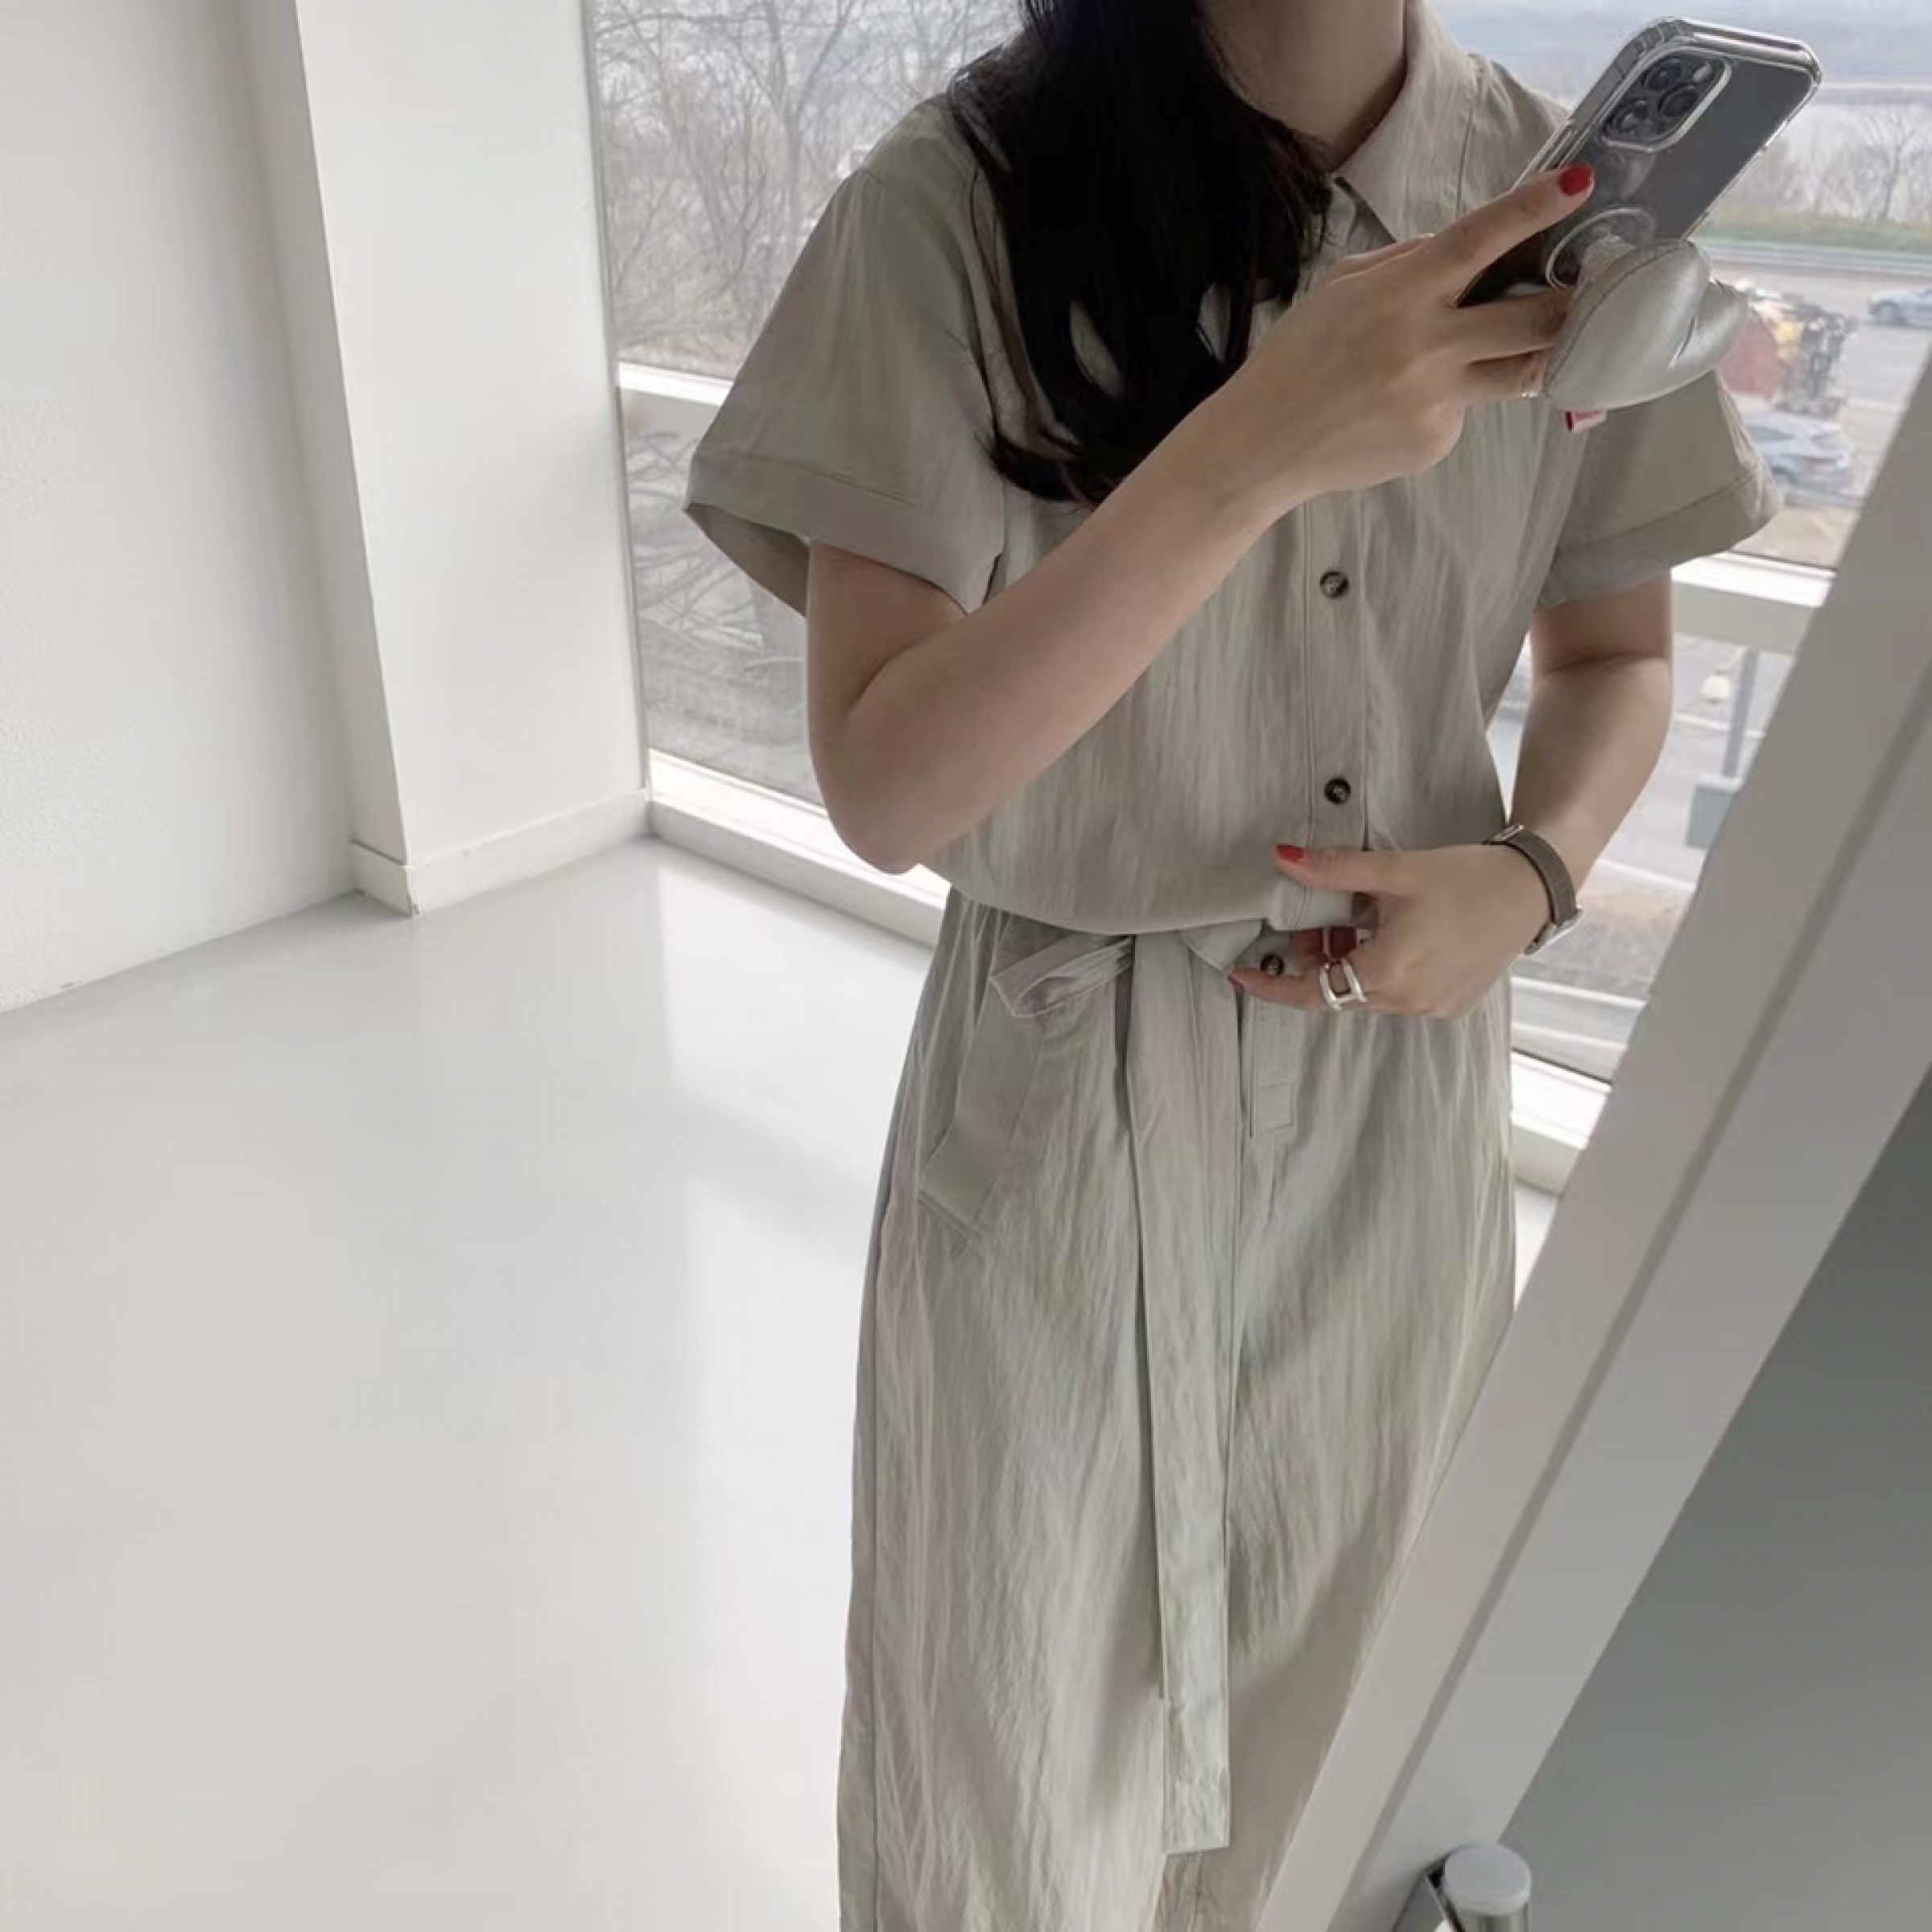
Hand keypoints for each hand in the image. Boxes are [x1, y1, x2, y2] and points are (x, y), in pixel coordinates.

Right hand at [1207, 165, 1592, 516]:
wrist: (1261, 445)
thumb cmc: (1297, 357)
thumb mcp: (1340, 287)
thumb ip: (1405, 263)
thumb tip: (1465, 251)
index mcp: (1402, 293)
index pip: (1482, 239)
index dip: (1536, 209)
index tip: (1581, 185)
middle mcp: (1428, 345)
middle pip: (1534, 319)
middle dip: (1572, 301)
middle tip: (1588, 289)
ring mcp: (1436, 400)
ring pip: (1519, 373)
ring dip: (1534, 353)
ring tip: (1521, 345)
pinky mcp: (1435, 442)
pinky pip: (1463, 412)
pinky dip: (1448, 402)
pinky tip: (1403, 408)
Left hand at [1230, 844, 1549, 1018]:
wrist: (1531, 889)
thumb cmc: (1466, 876)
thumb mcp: (1395, 870)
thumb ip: (1334, 870)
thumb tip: (1281, 858)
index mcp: (1391, 971)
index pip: (1313, 991)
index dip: (1273, 987)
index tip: (1241, 976)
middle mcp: (1409, 1001)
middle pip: (1338, 991)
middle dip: (1316, 961)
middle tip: (1315, 925)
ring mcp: (1431, 1008)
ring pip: (1367, 994)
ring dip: (1349, 964)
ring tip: (1356, 922)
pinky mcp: (1450, 1006)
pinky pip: (1397, 996)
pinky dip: (1380, 971)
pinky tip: (1390, 935)